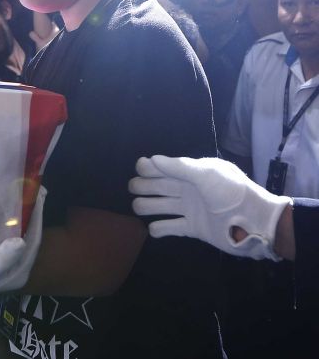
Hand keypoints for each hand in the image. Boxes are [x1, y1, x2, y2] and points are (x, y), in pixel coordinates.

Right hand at [0, 187, 45, 308]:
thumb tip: (21, 242)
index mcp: (18, 273)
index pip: (33, 240)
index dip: (36, 217)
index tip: (37, 193)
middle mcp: (18, 267)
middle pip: (30, 235)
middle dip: (32, 212)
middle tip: (32, 187)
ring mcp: (10, 261)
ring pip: (22, 232)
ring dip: (24, 213)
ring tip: (24, 191)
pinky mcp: (0, 254)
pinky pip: (12, 233)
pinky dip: (13, 218)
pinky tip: (9, 204)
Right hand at [129, 156, 291, 259]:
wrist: (254, 222)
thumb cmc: (231, 192)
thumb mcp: (207, 174)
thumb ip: (179, 167)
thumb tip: (151, 159)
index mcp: (191, 173)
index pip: (163, 167)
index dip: (148, 167)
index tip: (140, 170)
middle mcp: (187, 190)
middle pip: (156, 186)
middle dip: (142, 186)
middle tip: (134, 189)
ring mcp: (189, 209)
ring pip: (159, 206)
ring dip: (146, 206)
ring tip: (138, 207)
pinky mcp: (192, 228)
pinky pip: (169, 228)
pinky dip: (159, 229)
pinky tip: (153, 228)